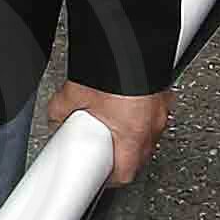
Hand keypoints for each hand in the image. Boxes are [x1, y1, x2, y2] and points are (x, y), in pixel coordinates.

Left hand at [47, 79, 170, 187]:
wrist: (134, 40)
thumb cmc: (112, 68)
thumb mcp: (75, 93)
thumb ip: (62, 111)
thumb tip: (56, 117)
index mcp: (132, 135)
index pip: (124, 174)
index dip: (109, 179)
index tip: (98, 177)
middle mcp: (151, 126)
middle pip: (137, 157)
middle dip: (119, 157)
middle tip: (101, 152)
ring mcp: (160, 110)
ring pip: (146, 136)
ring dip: (130, 136)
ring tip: (112, 127)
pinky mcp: (163, 94)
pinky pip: (151, 114)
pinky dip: (139, 115)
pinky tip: (125, 106)